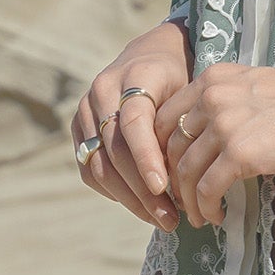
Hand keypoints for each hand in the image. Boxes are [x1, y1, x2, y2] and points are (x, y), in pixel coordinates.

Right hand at [70, 19, 193, 229]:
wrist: (152, 55)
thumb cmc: (182, 76)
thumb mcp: (190, 89)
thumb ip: (184, 123)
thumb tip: (195, 177)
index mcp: (135, 75)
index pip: (134, 122)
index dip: (146, 157)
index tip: (163, 188)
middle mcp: (103, 90)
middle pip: (115, 149)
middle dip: (142, 189)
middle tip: (171, 218)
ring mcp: (86, 110)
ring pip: (99, 165)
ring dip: (130, 199)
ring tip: (161, 219)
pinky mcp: (79, 129)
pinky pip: (90, 169)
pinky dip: (114, 192)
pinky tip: (141, 206)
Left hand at [154, 41, 274, 228]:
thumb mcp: (258, 88)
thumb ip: (227, 102)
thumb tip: (204, 136)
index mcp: (214, 78)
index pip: (164, 116)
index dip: (159, 150)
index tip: (170, 173)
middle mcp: (212, 96)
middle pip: (168, 146)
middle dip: (169, 178)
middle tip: (180, 201)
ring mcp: (225, 123)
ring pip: (184, 171)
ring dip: (187, 200)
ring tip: (198, 216)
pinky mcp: (240, 152)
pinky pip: (207, 189)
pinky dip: (206, 208)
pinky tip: (215, 216)